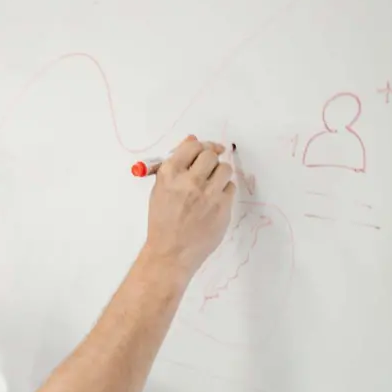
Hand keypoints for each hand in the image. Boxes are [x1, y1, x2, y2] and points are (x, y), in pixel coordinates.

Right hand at [145, 134, 234, 276]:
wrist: (171, 252)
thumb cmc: (163, 221)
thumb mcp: (160, 190)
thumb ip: (176, 165)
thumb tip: (192, 140)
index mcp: (169, 174)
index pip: (192, 145)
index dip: (200, 147)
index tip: (205, 151)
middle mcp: (189, 181)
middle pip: (211, 155)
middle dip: (210, 160)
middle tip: (207, 171)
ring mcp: (208, 194)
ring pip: (225, 169)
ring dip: (220, 175)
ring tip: (211, 187)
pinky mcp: (223, 207)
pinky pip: (230, 188)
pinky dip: (224, 192)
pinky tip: (214, 202)